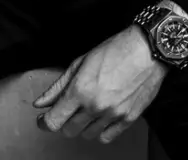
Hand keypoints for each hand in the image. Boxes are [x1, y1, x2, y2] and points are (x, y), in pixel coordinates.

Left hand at [32, 25, 168, 144]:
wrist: (147, 50)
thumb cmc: (114, 50)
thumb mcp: (80, 62)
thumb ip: (58, 86)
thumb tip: (40, 103)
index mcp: (80, 89)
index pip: (54, 121)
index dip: (45, 122)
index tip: (44, 119)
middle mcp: (95, 106)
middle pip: (69, 130)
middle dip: (64, 121)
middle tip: (68, 108)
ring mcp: (113, 115)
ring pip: (87, 135)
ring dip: (83, 125)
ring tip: (88, 108)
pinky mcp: (128, 119)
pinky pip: (107, 138)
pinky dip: (100, 130)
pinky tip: (101, 116)